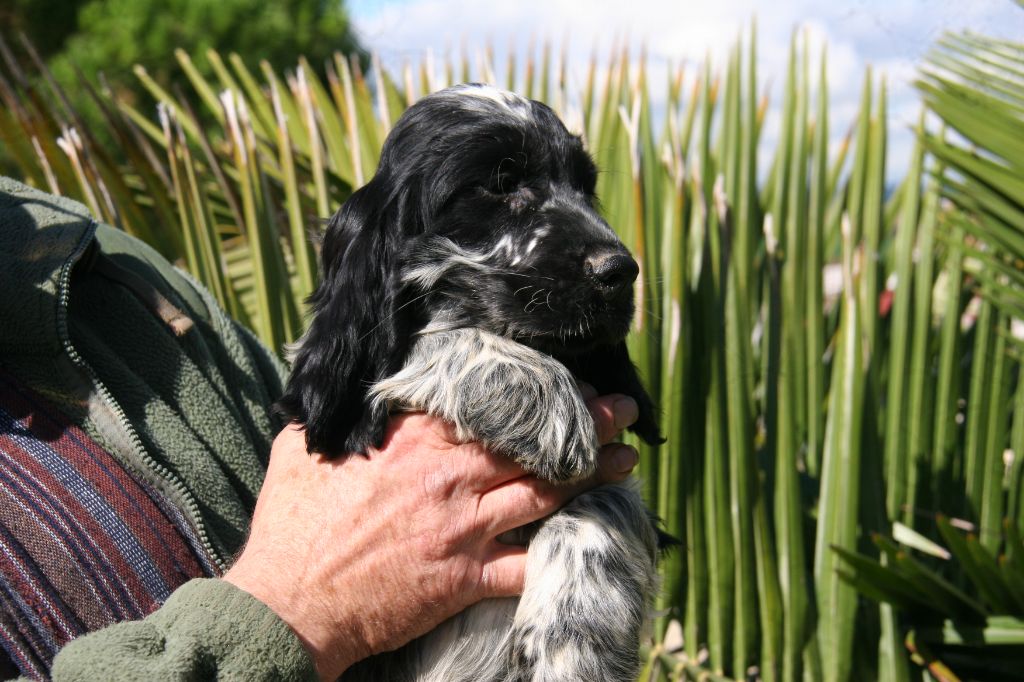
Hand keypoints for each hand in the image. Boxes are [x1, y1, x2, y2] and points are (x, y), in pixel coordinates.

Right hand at [224, 392, 639, 680]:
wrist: (290, 605)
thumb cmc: (291, 528)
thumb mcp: (304, 451)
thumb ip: (336, 418)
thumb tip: (342, 390)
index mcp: (411, 442)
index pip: (487, 406)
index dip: (533, 393)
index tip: (563, 382)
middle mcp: (447, 478)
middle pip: (530, 444)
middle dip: (583, 424)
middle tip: (620, 410)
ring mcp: (461, 528)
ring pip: (543, 495)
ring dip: (591, 478)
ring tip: (627, 460)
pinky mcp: (465, 578)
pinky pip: (526, 565)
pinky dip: (561, 553)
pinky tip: (594, 541)